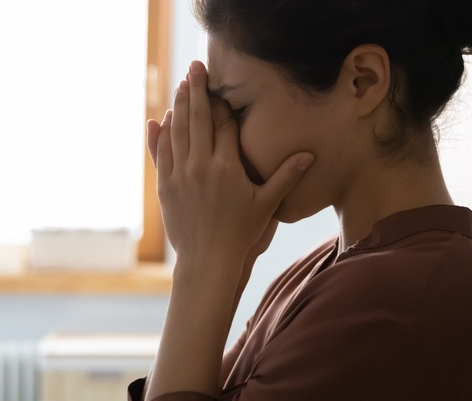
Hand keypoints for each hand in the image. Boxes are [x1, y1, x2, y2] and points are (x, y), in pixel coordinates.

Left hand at [147, 61, 313, 262]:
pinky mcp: (165, 186)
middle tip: (196, 68)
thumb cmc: (241, 233)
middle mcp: (200, 166)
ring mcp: (179, 174)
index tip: (223, 86)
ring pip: (177, 131)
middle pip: (198, 119)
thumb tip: (309, 155)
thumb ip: (286, 176)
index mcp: (227, 166)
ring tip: (181, 85)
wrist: (208, 260)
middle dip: (197, 90)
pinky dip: (162, 133)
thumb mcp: (267, 204)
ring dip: (179, 105)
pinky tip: (162, 118)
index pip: (224, 124)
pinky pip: (162, 152)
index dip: (224, 104)